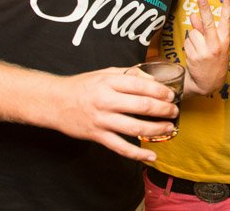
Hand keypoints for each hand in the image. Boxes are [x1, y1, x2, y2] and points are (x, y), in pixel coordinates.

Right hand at [54, 66, 177, 160]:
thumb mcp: (105, 72)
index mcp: (109, 82)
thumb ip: (128, 74)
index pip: (141, 85)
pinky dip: (138, 154)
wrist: (54, 102)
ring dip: (156, 129)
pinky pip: (121, 147)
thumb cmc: (82, 85)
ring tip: (170, 128)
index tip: (171, 95)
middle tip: (175, 111)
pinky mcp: (97, 136)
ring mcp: (102, 120)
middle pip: (142, 106)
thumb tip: (152, 78)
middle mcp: (106, 101)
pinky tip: (152, 155)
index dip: (160, 91)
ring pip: (135, 128)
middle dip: (163, 110)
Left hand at [183, 0, 229, 94]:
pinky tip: (194, 54)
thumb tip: (194, 16)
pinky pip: (187, 42)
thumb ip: (205, 30)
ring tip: (199, 48)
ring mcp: (204, 51)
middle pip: (208, 24)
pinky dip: (189, 46)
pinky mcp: (194, 56)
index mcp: (224, 40)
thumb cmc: (214, 61)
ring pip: (193, 33)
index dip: (228, 5)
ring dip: (193, 38)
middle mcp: (216, 45)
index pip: (227, 20)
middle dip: (204, 9)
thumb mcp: (216, 45)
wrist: (208, 84)